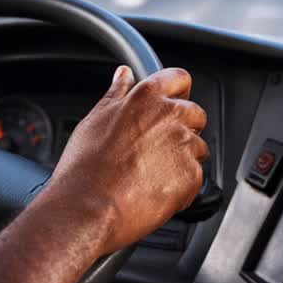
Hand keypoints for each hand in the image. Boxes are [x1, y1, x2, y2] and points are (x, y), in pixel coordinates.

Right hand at [42, 66, 208, 253]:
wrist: (89, 207)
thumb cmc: (85, 167)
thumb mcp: (94, 120)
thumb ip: (116, 93)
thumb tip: (123, 75)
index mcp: (145, 98)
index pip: (178, 78)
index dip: (177, 90)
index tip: (172, 100)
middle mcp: (170, 116)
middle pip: (195, 113)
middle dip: (184, 127)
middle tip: (157, 147)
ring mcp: (183, 146)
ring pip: (197, 147)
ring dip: (181, 158)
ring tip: (151, 174)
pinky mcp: (192, 175)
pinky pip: (195, 177)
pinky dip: (182, 185)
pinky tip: (154, 191)